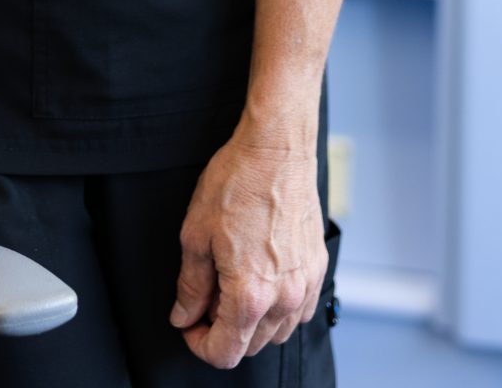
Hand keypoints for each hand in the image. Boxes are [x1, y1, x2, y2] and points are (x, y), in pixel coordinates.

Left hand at [168, 131, 327, 369]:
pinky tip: (259, 277)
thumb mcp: (196, 234)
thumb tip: (184, 315)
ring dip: (251, 321)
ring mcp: (305, 284)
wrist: (277, 149)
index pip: (225, 352)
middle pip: (250, 346)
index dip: (199, 344)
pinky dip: (277, 307)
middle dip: (222, 330)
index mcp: (250, 294)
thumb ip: (190, 285)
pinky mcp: (317, 267)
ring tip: (230, 281)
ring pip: (276, 331)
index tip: (189, 325)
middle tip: (204, 297)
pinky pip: (298, 309)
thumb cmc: (239, 182)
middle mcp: (284, 298)